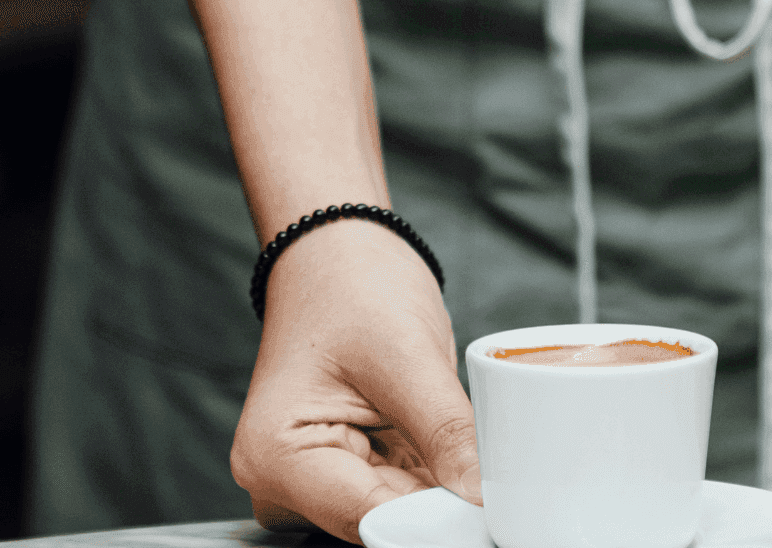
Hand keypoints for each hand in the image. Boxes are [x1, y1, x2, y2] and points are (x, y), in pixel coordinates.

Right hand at [231, 219, 481, 541]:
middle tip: (494, 476)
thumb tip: (483, 497)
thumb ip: (445, 431)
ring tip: (466, 442)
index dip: (437, 518)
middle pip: (382, 522)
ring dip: (439, 488)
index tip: (489, 508)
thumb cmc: (352, 284)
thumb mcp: (406, 353)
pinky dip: (432, 474)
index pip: (370, 519)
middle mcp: (282, 481)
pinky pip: (399, 490)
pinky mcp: (342, 468)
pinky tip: (451, 443)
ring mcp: (312, 478)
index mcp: (277, 457)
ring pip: (396, 511)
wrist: (339, 250)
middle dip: (441, 504)